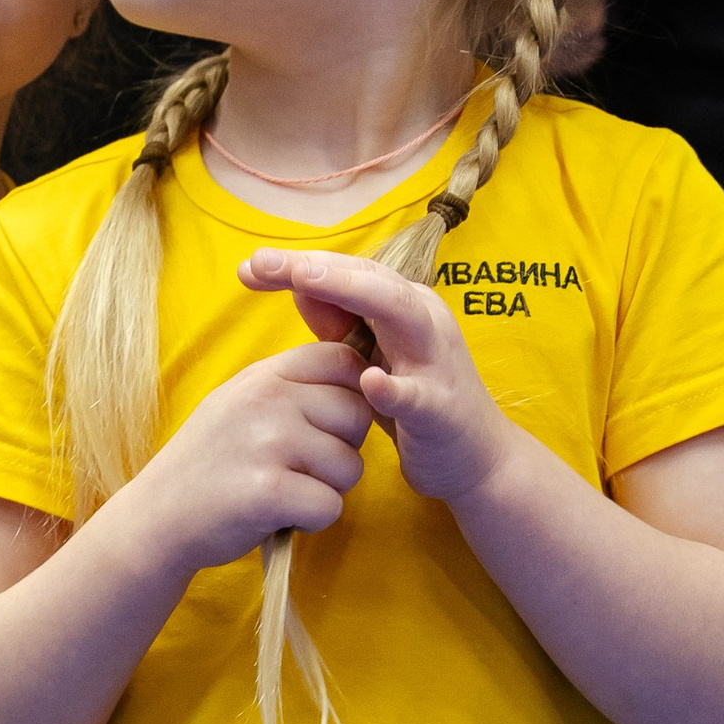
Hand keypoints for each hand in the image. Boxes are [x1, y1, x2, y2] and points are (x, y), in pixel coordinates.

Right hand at [128, 338, 370, 569]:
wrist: (155, 517)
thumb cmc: (208, 465)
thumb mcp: (238, 404)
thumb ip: (290, 386)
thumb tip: (362, 377)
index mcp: (262, 375)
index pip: (343, 360)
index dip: (353, 394)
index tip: (326, 425)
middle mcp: (267, 400)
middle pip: (357, 414)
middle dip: (342, 449)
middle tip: (299, 468)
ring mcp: (268, 443)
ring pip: (350, 465)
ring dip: (326, 489)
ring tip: (283, 491)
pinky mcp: (270, 492)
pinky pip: (330, 505)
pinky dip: (311, 521)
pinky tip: (278, 515)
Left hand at [239, 247, 512, 505]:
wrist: (475, 462)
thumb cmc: (415, 403)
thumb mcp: (370, 356)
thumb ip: (338, 320)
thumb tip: (296, 281)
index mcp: (404, 305)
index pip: (348, 272)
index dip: (299, 265)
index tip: (248, 266)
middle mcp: (425, 321)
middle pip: (370, 280)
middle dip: (316, 267)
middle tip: (264, 261)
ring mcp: (437, 362)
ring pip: (401, 315)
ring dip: (354, 293)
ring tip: (304, 282)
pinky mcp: (443, 409)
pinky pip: (419, 395)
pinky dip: (394, 388)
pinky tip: (369, 381)